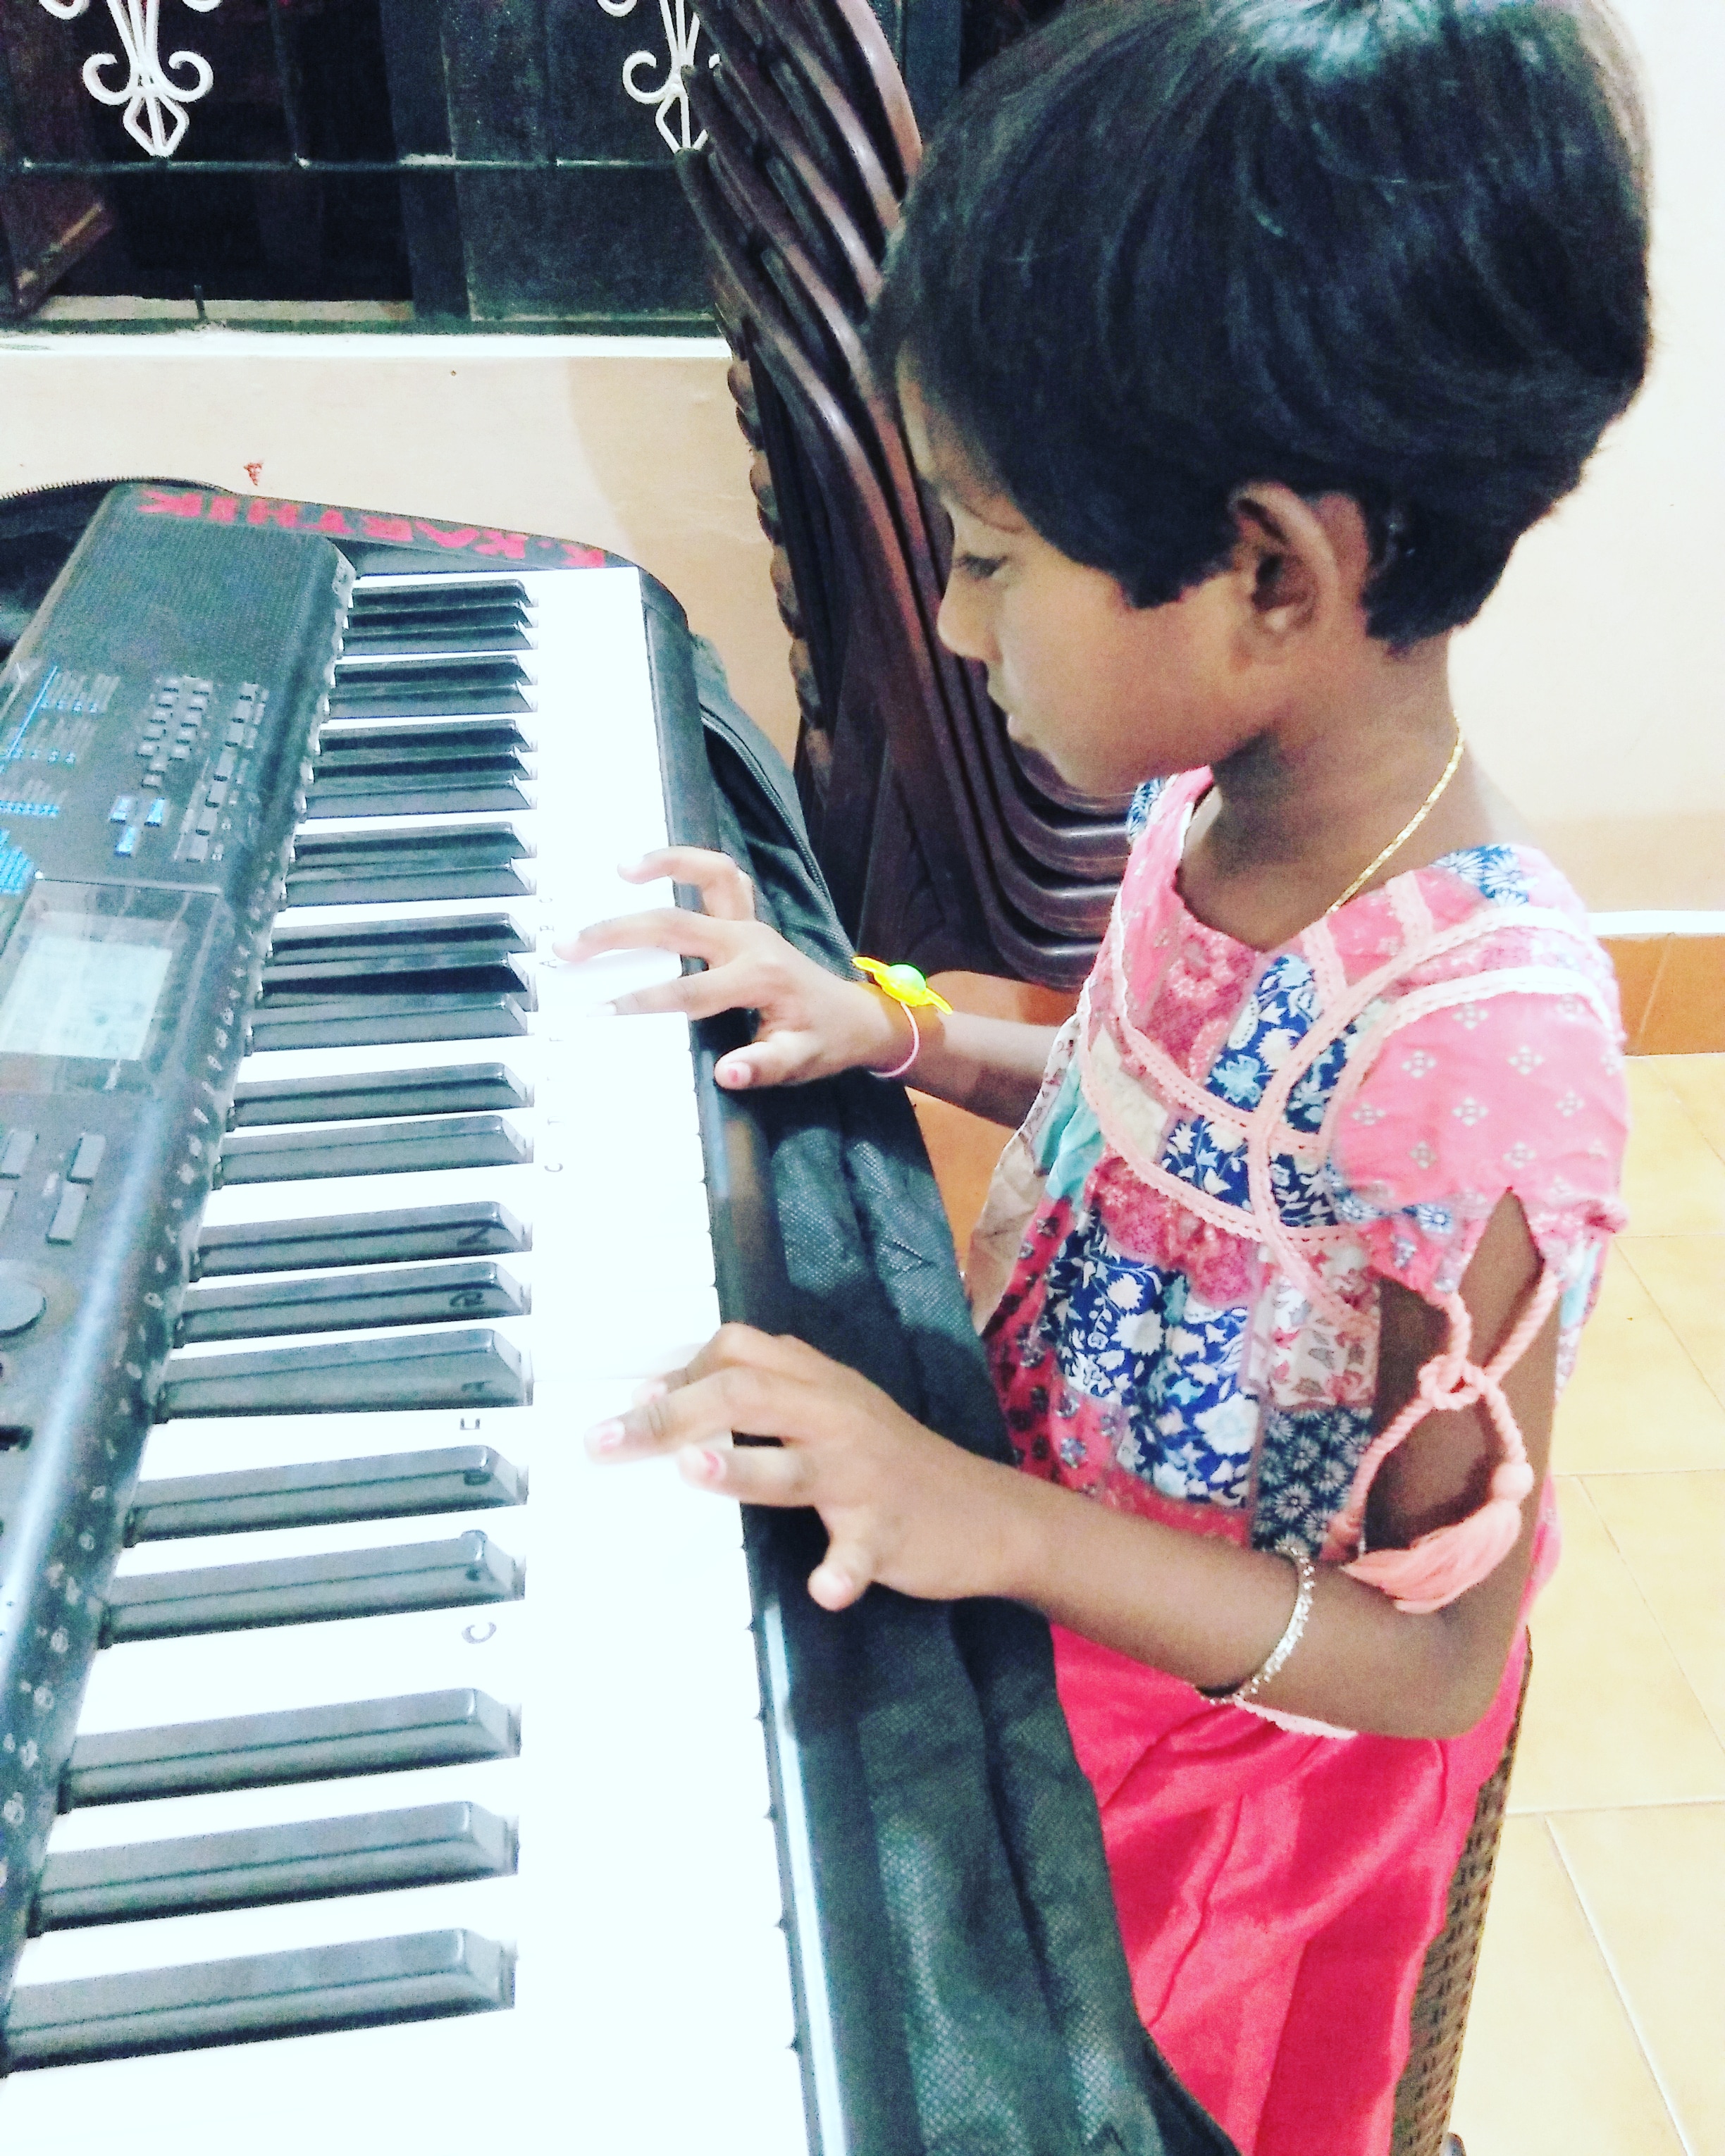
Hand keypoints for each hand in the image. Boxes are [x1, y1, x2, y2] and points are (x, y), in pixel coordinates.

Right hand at [554, 847, 905, 1088]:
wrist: (853, 1017)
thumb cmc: (824, 1041)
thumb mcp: (800, 1063)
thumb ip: (763, 1066)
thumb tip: (728, 1075)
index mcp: (759, 978)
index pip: (691, 991)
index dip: (645, 1000)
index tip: (602, 1009)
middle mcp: (751, 941)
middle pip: (677, 924)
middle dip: (621, 934)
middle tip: (572, 945)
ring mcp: (750, 924)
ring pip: (707, 877)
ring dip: (664, 864)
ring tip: (618, 868)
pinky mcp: (747, 919)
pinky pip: (719, 877)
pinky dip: (686, 863)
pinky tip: (649, 866)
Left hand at [584, 1324, 1029, 1609]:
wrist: (987, 1515)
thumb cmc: (890, 1465)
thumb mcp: (834, 1412)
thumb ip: (769, 1397)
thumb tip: (669, 1397)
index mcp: (820, 1385)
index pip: (740, 1349)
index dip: (681, 1370)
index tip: (632, 1403)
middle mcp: (837, 1418)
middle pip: (748, 1394)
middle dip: (670, 1414)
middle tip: (606, 1441)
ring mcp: (863, 1476)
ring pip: (798, 1464)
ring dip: (745, 1466)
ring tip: (694, 1469)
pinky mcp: (888, 1533)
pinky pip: (861, 1551)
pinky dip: (842, 1570)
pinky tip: (824, 1589)